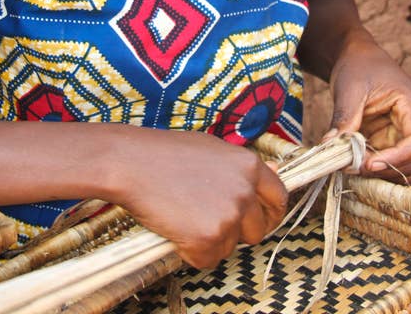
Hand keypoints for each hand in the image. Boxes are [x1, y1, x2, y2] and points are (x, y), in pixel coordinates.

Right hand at [112, 128, 287, 268]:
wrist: (132, 162)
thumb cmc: (166, 154)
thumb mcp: (213, 149)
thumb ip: (241, 168)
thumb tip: (272, 174)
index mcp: (249, 165)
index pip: (279, 198)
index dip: (270, 214)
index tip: (259, 221)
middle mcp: (245, 191)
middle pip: (257, 230)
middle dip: (237, 233)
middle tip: (209, 222)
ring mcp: (229, 215)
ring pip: (230, 247)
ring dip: (210, 241)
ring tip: (184, 216)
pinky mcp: (208, 238)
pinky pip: (207, 261)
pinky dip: (190, 253)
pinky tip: (174, 228)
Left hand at [322, 27, 410, 182]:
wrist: (354, 56)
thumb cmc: (357, 65)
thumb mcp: (350, 89)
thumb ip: (345, 118)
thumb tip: (331, 147)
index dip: (398, 157)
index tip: (370, 163)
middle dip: (384, 167)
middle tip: (352, 167)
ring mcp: (399, 133)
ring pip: (398, 164)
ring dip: (376, 170)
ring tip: (347, 164)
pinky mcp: (385, 139)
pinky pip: (382, 160)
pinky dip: (367, 165)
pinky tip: (347, 161)